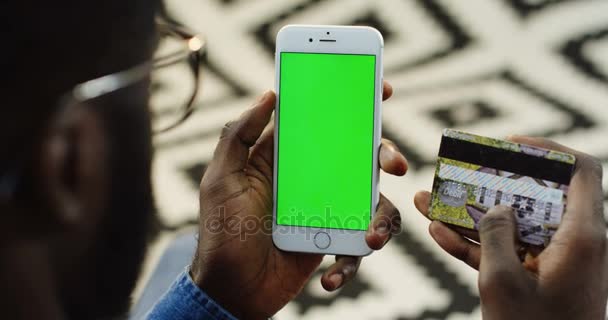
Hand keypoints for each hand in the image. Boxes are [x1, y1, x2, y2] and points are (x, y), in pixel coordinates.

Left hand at [192, 82, 406, 318]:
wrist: (231, 290)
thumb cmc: (221, 233)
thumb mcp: (222, 180)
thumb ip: (238, 136)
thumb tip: (269, 94)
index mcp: (286, 157)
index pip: (322, 120)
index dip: (352, 102)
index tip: (379, 89)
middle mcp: (311, 178)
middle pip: (360, 156)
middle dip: (385, 155)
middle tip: (393, 164)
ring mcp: (326, 209)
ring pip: (371, 200)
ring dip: (382, 218)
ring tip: (371, 238)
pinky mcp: (332, 240)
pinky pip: (358, 246)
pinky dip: (351, 261)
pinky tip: (329, 277)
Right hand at [414, 136, 607, 319]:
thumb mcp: (503, 280)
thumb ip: (495, 233)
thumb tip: (493, 207)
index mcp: (582, 235)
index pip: (580, 170)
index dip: (548, 149)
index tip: (510, 144)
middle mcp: (573, 242)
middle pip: (536, 194)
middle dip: (492, 180)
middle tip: (461, 170)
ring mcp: (554, 261)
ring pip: (512, 223)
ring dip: (471, 212)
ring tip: (429, 199)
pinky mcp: (537, 278)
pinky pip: (505, 251)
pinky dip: (475, 243)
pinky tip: (437, 233)